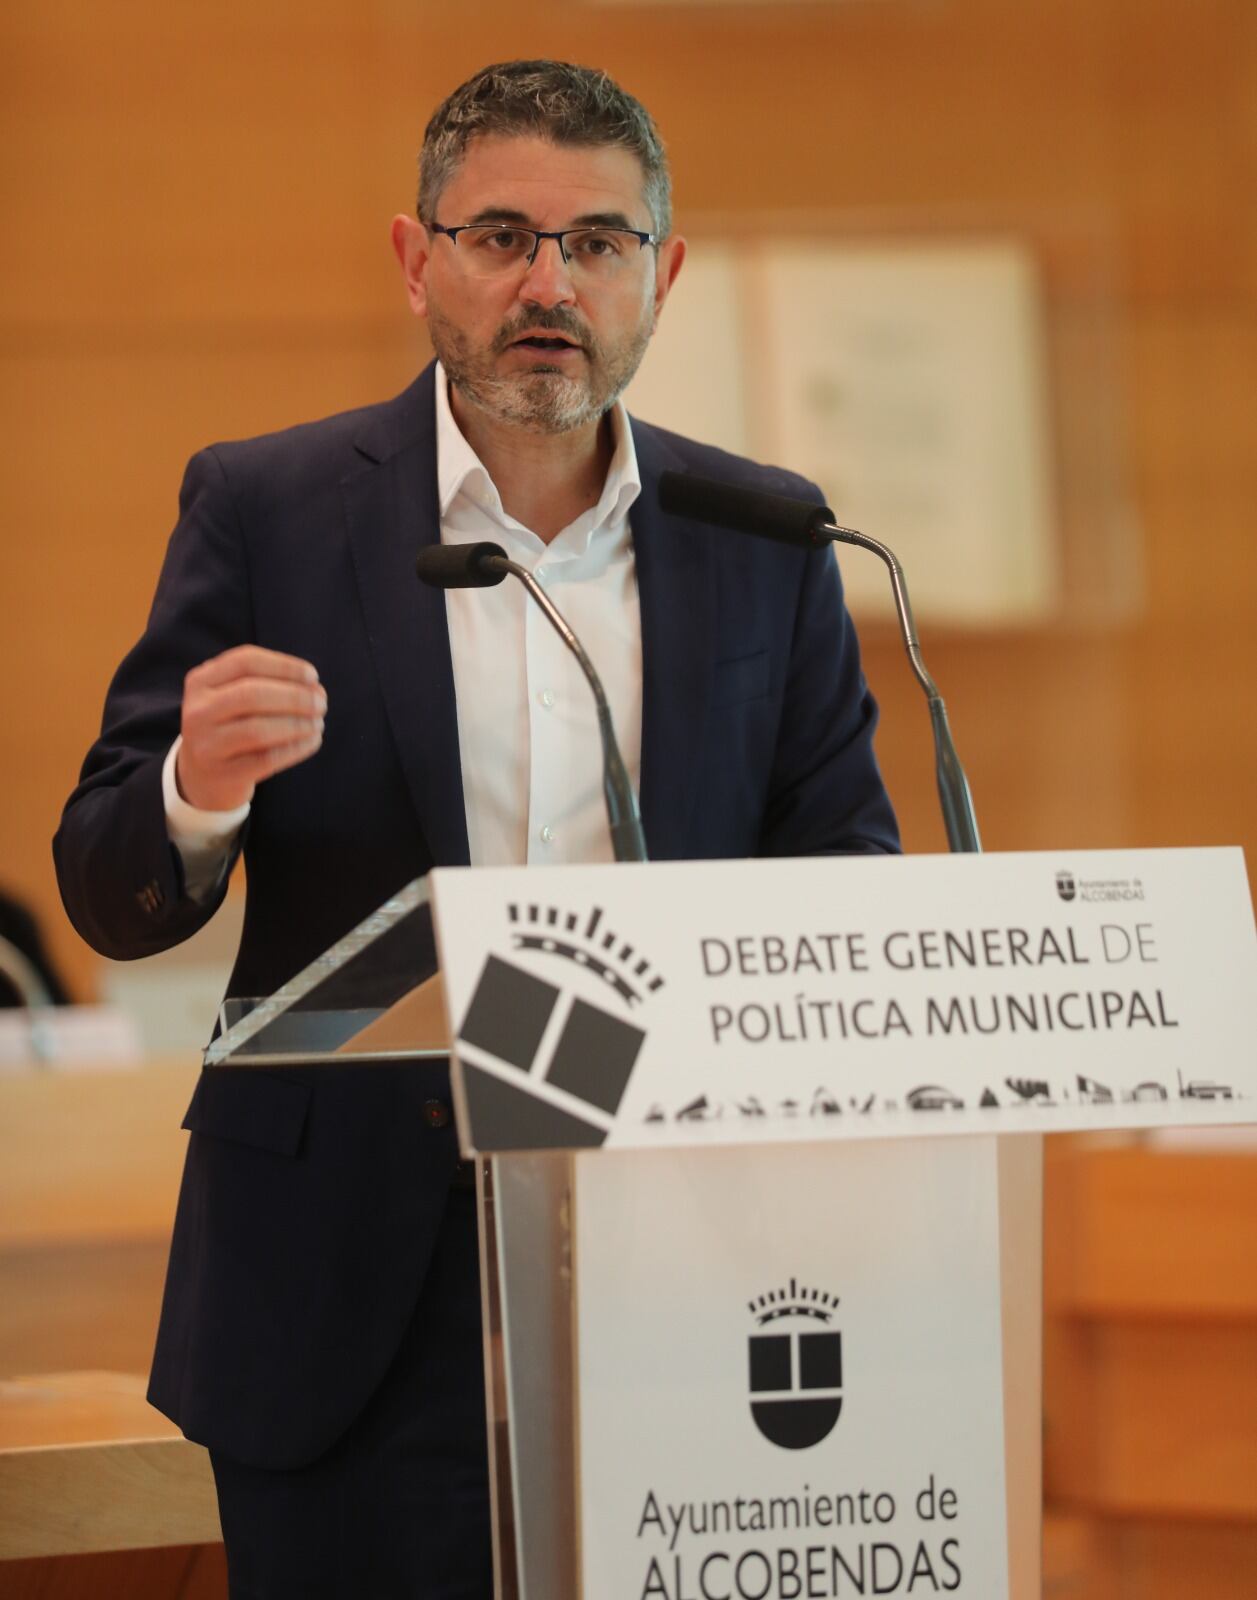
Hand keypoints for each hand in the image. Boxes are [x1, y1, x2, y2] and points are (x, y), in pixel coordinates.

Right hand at [176, 645, 325, 811]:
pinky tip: (312, 741)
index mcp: (201, 681)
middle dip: (295, 697)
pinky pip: (267, 758)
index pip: (246, 661)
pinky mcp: (224, 773)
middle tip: (321, 704)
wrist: (203, 776)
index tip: (313, 676)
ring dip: (298, 724)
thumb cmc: (231, 727)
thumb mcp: (234, 698)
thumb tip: (316, 690)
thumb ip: (270, 685)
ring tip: (318, 723)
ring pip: (258, 729)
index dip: (285, 666)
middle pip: (252, 694)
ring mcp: (207, 744)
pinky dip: (296, 748)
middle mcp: (198, 710)